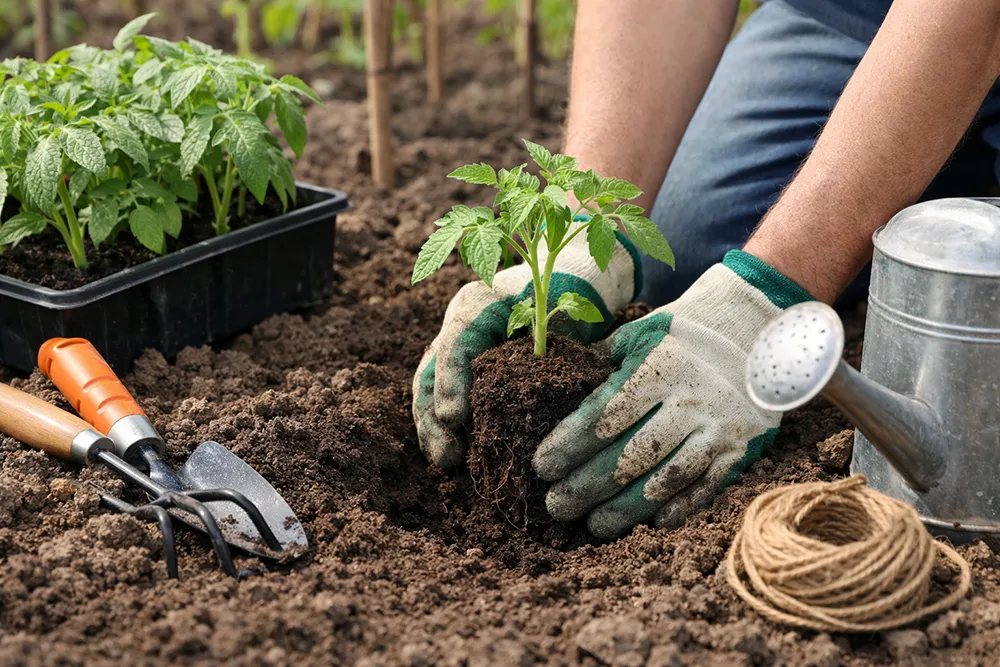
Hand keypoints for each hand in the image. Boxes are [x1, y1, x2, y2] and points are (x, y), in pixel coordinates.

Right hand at [413, 225, 639, 467]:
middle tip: (447, 455)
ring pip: (428, 384)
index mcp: (480, 302)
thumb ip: (545, 350)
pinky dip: (443, 423)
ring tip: (445, 461)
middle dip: (433, 415)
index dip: (451, 381)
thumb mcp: (565, 314)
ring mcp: (456, 341)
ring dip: (432, 425)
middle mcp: (459, 321)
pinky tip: (452, 455)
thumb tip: (541, 405)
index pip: (455, 342)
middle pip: (430, 368)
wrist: (569, 278)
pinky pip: (442, 393)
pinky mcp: (464, 362)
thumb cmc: (571, 294)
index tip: (456, 418)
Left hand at [534, 250, 812, 537]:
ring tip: (594, 526)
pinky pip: (707, 487)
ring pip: (666, 479)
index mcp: (658, 369)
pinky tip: (650, 523)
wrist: (756, 327)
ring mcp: (717, 429)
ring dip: (626, 508)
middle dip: (588, 485)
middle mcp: (689, 401)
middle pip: (630, 455)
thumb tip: (558, 378)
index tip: (542, 466)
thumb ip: (603, 359)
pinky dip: (679, 508)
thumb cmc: (684, 331)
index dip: (570, 444)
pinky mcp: (740, 448)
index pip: (605, 415)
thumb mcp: (641, 331)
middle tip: (556, 506)